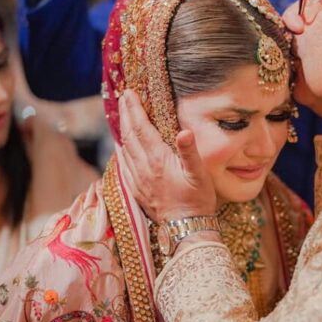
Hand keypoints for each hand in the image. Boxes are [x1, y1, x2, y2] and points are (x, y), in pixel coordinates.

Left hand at [119, 90, 216, 221]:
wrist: (186, 228)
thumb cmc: (197, 201)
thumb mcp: (199, 174)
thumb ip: (189, 152)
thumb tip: (184, 132)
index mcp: (157, 160)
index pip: (141, 128)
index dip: (134, 109)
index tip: (129, 93)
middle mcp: (143, 168)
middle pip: (129, 135)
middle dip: (125, 114)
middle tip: (123, 97)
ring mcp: (137, 180)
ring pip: (124, 149)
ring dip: (122, 130)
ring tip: (122, 116)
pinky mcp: (136, 190)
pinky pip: (123, 165)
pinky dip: (121, 150)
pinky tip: (122, 146)